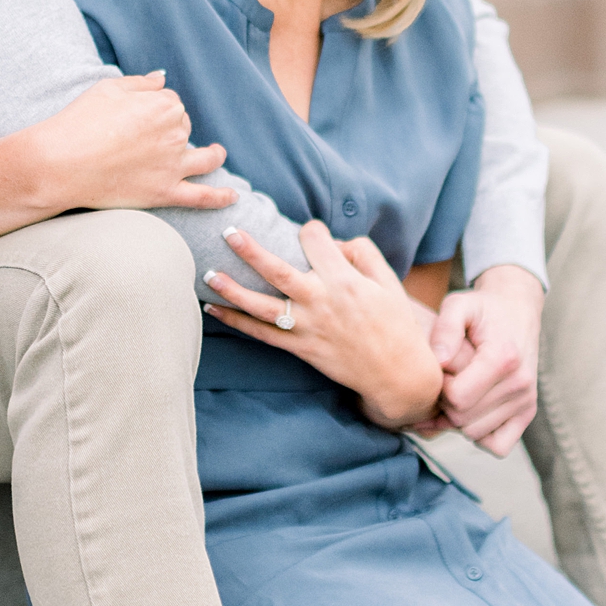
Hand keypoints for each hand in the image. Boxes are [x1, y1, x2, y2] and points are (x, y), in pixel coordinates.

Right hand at [28, 73, 238, 211]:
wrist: (61, 162)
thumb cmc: (80, 122)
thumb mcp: (107, 88)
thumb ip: (140, 83)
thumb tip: (162, 79)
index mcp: (164, 105)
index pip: (171, 102)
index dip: (156, 109)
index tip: (139, 117)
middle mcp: (175, 133)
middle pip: (184, 128)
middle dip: (172, 130)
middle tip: (143, 138)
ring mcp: (173, 165)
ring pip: (205, 158)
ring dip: (214, 155)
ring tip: (217, 154)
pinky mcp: (166, 193)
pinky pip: (202, 197)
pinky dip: (221, 197)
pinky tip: (233, 197)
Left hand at [202, 220, 444, 428]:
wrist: (397, 374)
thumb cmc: (395, 324)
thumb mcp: (388, 282)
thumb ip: (363, 253)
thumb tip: (335, 242)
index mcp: (345, 280)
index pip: (316, 240)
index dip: (311, 230)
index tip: (309, 232)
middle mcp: (322, 301)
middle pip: (278, 271)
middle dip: (250, 250)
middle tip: (228, 231)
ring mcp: (308, 326)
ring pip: (262, 305)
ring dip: (232, 289)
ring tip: (208, 273)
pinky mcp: (301, 348)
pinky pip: (261, 334)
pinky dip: (236, 322)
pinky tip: (213, 309)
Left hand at [416, 264, 542, 456]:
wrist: (517, 310)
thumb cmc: (482, 309)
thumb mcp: (459, 304)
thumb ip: (445, 328)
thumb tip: (438, 361)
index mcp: (503, 358)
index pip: (457, 398)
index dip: (439, 388)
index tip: (441, 371)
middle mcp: (520, 384)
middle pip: (463, 420)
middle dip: (445, 405)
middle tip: (446, 381)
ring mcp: (527, 401)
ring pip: (475, 434)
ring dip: (458, 420)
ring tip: (457, 392)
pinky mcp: (528, 412)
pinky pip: (498, 445)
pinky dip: (480, 435)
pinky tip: (471, 411)